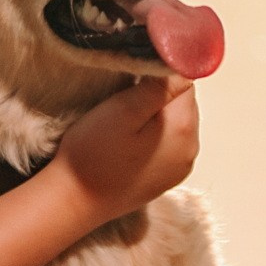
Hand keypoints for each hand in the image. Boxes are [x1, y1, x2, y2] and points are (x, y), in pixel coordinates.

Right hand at [52, 75, 199, 221]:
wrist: (75, 201)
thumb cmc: (94, 154)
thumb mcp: (123, 110)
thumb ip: (159, 86)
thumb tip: (183, 63)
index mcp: (183, 128)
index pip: (186, 80)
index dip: (159, 72)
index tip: (133, 79)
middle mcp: (191, 149)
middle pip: (184, 102)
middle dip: (160, 94)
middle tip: (124, 100)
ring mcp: (181, 166)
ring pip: (177, 122)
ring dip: (157, 115)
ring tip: (125, 122)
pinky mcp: (168, 177)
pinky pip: (169, 143)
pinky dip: (154, 135)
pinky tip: (129, 141)